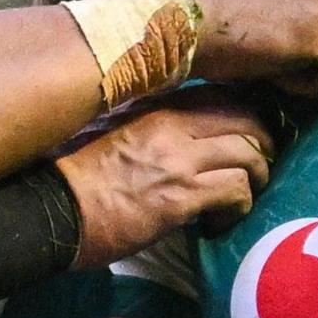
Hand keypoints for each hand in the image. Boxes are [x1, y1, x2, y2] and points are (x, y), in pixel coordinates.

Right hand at [56, 92, 276, 265]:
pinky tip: (221, 220)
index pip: (221, 96)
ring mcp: (180, 161)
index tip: (250, 134)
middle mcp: (174, 126)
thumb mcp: (117, 132)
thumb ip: (153, 127)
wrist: (54, 208)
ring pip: (250, 155)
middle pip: (247, 120)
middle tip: (259, 166)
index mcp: (157, 108)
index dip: (247, 114)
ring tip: (241, 197)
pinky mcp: (181, 198)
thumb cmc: (77, 174)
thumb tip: (183, 137)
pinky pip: (236, 192)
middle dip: (263, 144)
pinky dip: (239, 208)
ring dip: (256, 180)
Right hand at [192, 0, 317, 99]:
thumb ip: (298, 11)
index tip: (273, 47)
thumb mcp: (265, 1)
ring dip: (315, 74)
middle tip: (272, 62)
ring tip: (272, 67)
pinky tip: (276, 73)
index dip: (311, 43)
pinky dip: (310, 88)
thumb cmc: (214, 20)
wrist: (192, 25)